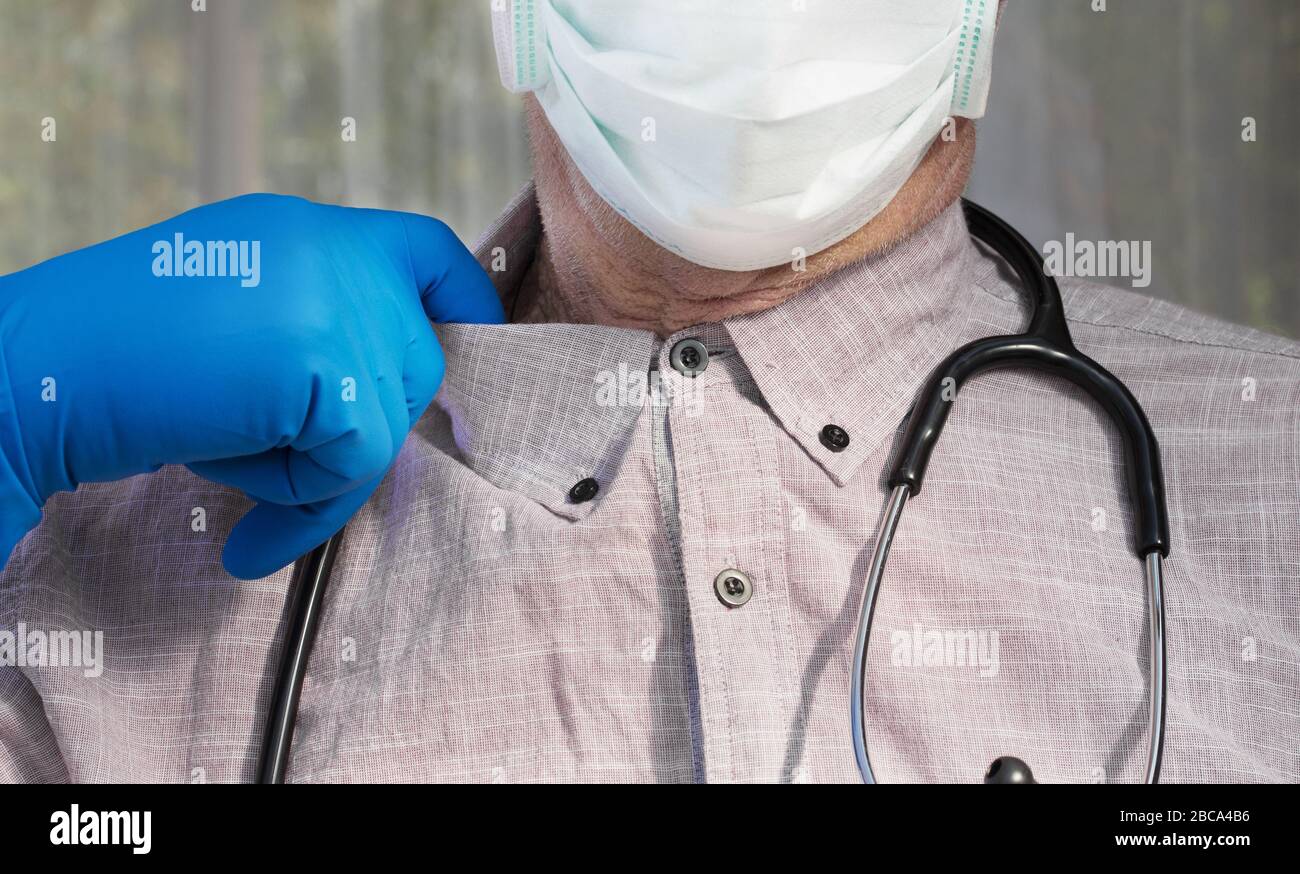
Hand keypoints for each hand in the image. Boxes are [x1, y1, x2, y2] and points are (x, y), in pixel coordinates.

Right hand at [0, 193, 503, 578]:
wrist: (34, 372)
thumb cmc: (119, 365)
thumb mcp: (237, 323)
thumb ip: (317, 335)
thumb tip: (388, 408)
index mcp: (307, 234)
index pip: (426, 251)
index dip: (464, 302)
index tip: (473, 346)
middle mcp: (331, 249)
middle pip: (414, 362)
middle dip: (359, 432)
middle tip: (272, 467)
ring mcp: (333, 295)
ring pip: (387, 418)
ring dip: (315, 468)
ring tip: (226, 460)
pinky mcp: (325, 354)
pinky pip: (358, 457)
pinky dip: (303, 496)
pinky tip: (232, 487)